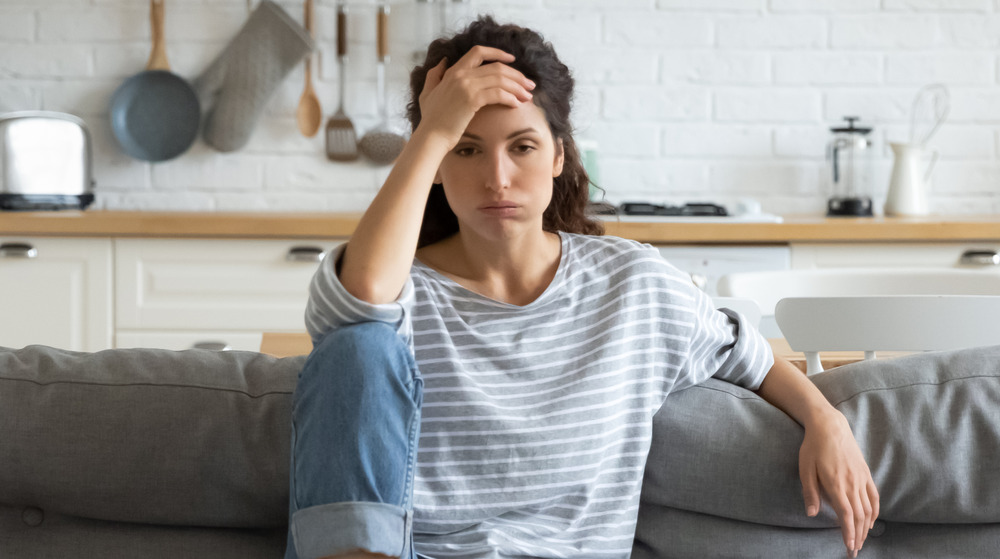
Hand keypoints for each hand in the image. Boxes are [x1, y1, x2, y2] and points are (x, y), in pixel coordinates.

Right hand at [416, 46, 535, 149]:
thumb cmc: (431, 119)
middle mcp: (461, 74)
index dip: (498, 53)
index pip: (479, 52)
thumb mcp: (428, 92)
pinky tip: (517, 105)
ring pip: (500, 79)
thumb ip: (434, 75)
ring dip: (518, 87)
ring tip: (528, 96)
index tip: (512, 60)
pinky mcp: (472, 99)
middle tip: (529, 85)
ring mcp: (466, 85)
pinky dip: (510, 98)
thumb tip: (443, 61)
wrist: (431, 136)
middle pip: (496, 67)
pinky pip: (498, 94)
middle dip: (517, 75)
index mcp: (453, 71)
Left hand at [799, 410, 879, 557]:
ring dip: (866, 528)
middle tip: (854, 551)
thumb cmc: (813, 447)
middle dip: (857, 536)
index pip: (846, 515)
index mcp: (836, 484)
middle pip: (859, 516)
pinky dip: (875, 512)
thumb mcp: (804, 468)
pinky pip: (874, 496)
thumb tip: (811, 513)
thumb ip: (809, 492)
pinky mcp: (866, 473)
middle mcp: (852, 483)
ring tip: (861, 541)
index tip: (849, 548)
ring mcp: (861, 478)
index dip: (849, 533)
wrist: (830, 426)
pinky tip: (871, 522)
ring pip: (868, 509)